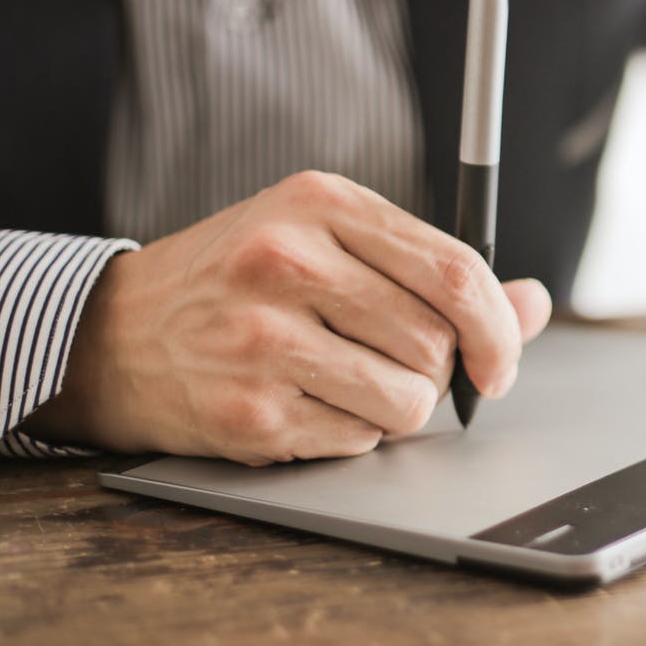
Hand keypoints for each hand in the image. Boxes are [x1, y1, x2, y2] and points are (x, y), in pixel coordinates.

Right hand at [26, 171, 551, 464]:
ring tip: (351, 385)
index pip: (455, 270)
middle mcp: (288, 262)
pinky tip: (309, 404)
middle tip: (401, 369)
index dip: (498, 327)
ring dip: (399, 409)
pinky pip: (359, 441)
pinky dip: (353, 435)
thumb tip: (532, 303)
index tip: (500, 361)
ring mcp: (263, 338)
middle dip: (438, 372)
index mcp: (321, 204)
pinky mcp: (249, 410)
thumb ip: (433, 270)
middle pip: (436, 342)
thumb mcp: (329, 242)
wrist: (113, 335)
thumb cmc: (239, 283)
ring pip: (408, 400)